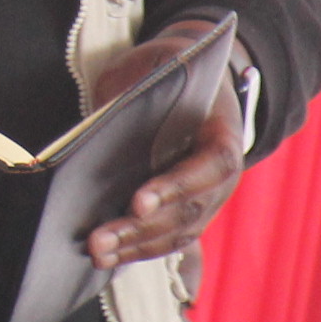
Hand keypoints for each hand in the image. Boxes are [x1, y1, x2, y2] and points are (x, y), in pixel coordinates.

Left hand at [81, 19, 248, 269]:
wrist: (195, 79)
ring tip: (96, 253)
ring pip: (178, 233)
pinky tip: (107, 257)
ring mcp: (209, 199)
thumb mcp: (154, 64)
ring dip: (135, 248)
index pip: (211, 165)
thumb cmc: (171, 68)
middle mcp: (223, 175)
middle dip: (140, 228)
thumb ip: (135, 90)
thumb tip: (97, 128)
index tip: (138, 201)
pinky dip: (138, 250)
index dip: (177, 186)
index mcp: (224, 131)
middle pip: (188, 210)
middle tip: (98, 240)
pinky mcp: (188, 213)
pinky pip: (168, 239)